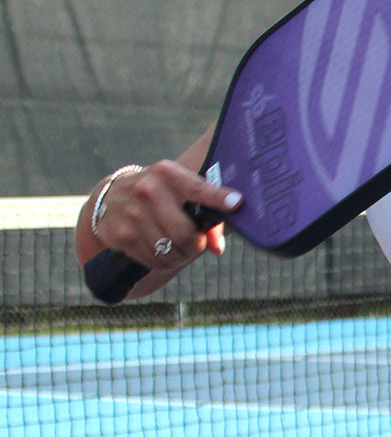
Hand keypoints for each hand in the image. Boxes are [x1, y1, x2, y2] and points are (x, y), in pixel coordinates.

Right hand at [93, 161, 242, 270]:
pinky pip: (154, 260)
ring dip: (181, 256)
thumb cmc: (158, 195)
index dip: (219, 198)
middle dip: (196, 245)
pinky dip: (164, 262)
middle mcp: (147, 190)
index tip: (236, 203)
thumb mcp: (179, 193)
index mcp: (167, 174)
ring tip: (179, 248)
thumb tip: (217, 248)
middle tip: (197, 244)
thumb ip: (206, 217)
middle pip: (185, 234)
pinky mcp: (121, 235)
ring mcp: (131, 213)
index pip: (198, 188)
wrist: (108, 198)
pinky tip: (162, 251)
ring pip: (171, 250)